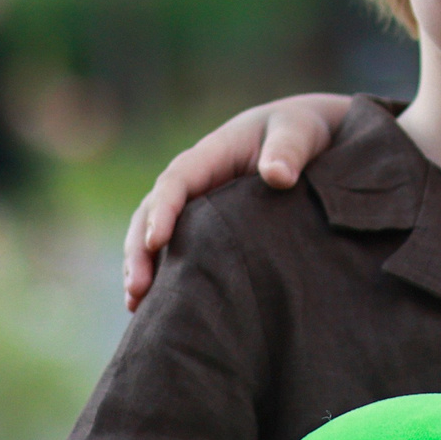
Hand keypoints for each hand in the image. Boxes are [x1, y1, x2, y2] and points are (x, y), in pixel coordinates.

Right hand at [123, 92, 353, 308]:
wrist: (305, 137)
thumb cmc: (299, 131)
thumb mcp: (298, 132)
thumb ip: (288, 150)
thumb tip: (278, 176)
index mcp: (211, 154)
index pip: (176, 181)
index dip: (163, 211)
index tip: (157, 242)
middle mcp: (194, 180)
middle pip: (152, 212)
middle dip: (139, 251)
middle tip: (137, 290)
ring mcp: (196, 204)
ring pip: (154, 234)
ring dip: (142, 268)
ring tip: (135, 306)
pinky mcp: (206, 225)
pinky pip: (177, 248)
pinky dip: (163, 274)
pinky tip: (155, 308)